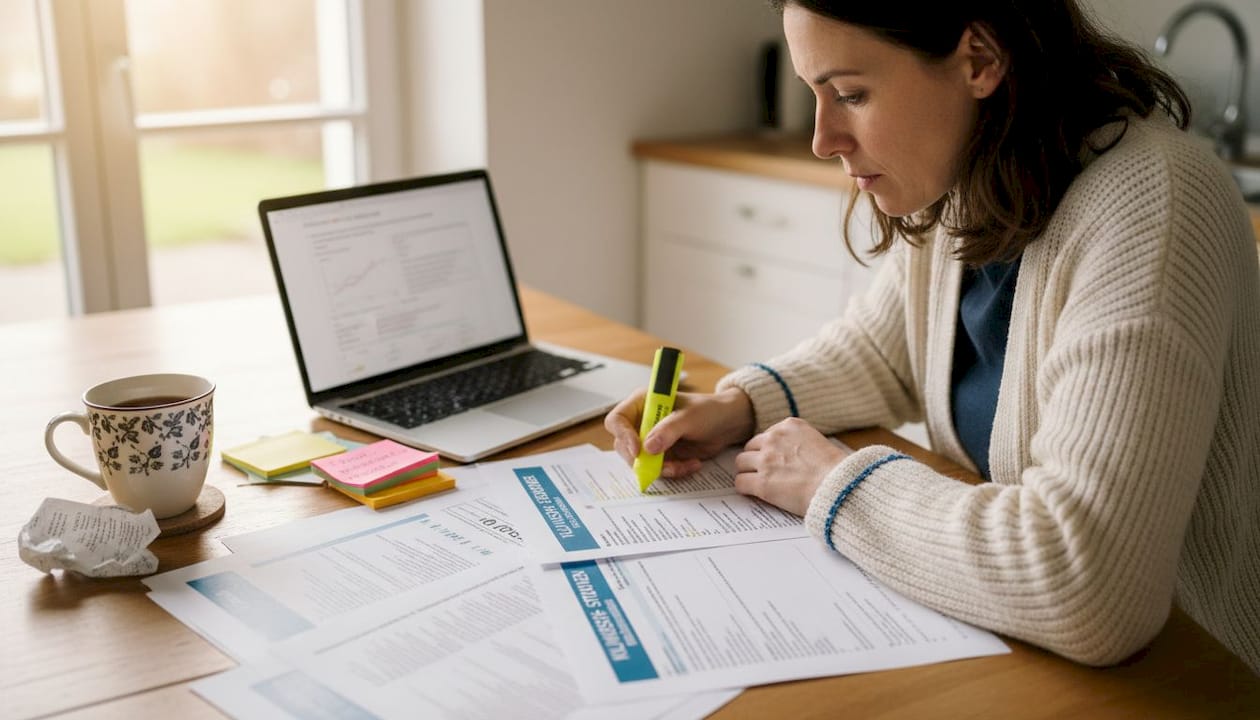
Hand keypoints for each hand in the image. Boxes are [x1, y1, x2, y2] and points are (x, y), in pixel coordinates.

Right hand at [604, 388, 754, 477]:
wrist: (727, 423)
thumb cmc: (708, 410)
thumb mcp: (689, 417)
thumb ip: (668, 431)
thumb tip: (647, 448)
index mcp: (642, 403)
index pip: (617, 420)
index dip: (623, 436)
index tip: (638, 450)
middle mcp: (642, 422)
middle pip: (624, 446)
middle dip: (643, 460)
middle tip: (663, 466)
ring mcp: (651, 440)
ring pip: (641, 463)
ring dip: (662, 469)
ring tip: (684, 465)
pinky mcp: (662, 455)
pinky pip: (658, 470)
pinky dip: (674, 471)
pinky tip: (692, 464)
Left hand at [733, 417, 851, 515]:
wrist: (839, 487)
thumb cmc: (837, 470)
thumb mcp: (818, 442)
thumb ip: (798, 442)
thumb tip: (788, 454)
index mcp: (790, 426)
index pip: (766, 435)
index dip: (768, 449)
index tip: (773, 460)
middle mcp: (774, 439)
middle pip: (750, 447)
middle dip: (755, 459)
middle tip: (763, 472)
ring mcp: (766, 460)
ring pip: (741, 463)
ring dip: (748, 472)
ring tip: (756, 482)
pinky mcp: (762, 483)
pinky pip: (740, 482)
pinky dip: (745, 488)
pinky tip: (752, 493)